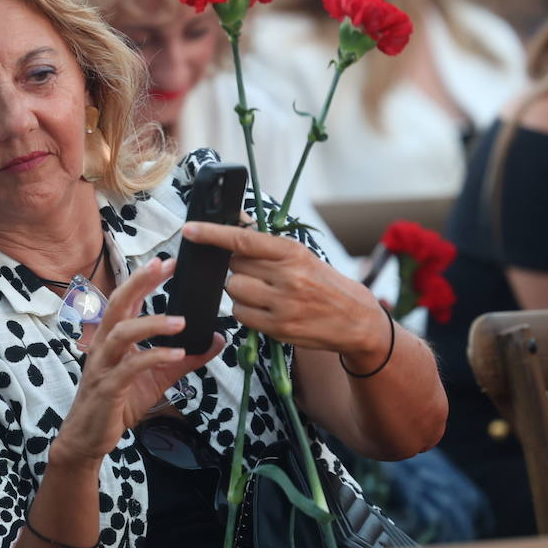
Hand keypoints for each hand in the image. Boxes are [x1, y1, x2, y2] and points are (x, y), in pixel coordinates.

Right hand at [54, 258, 224, 467]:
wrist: (90, 438)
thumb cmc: (119, 403)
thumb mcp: (159, 377)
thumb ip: (186, 359)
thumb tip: (216, 340)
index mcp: (114, 338)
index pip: (128, 300)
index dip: (144, 279)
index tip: (167, 263)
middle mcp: (105, 346)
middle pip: (119, 305)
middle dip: (140, 283)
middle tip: (164, 266)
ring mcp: (103, 366)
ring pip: (122, 332)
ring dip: (152, 323)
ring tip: (182, 322)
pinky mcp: (108, 388)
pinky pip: (130, 367)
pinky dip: (154, 357)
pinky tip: (176, 354)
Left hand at [183, 221, 384, 356]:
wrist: (357, 320)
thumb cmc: (324, 283)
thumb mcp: (302, 256)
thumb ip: (266, 242)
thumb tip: (236, 219)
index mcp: (292, 252)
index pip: (243, 240)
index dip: (212, 234)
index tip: (189, 229)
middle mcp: (287, 277)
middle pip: (234, 266)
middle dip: (238, 268)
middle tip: (258, 273)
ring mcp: (283, 304)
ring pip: (233, 290)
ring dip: (239, 290)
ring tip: (263, 292)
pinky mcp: (279, 328)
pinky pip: (240, 314)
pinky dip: (245, 311)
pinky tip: (264, 309)